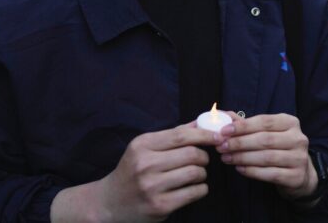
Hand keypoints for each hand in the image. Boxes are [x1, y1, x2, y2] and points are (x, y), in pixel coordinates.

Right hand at [53, 122, 222, 222]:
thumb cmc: (132, 170)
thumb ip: (173, 135)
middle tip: (202, 160)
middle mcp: (145, 164)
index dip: (204, 135)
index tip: (218, 136)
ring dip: (202, 173)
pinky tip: (194, 188)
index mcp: (142, 145)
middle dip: (204, 156)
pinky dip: (200, 189)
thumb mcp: (145, 148)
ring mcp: (152, 186)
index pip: (181, 135)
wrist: (110, 202)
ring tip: (196, 174)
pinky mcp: (160, 205)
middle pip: (192, 154)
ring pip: (195, 173)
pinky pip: (194, 193)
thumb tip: (202, 121)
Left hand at [217, 113, 316, 199]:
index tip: (223, 131)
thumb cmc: (278, 148)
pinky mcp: (296, 176)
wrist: (300, 174)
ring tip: (226, 158)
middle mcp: (298, 138)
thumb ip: (246, 124)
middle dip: (239, 143)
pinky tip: (239, 169)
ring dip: (242, 157)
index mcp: (290, 122)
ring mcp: (299, 158)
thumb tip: (222, 114)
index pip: (264, 121)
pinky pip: (270, 174)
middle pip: (264, 139)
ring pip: (266, 157)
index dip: (243, 126)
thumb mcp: (266, 132)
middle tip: (221, 146)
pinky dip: (252, 171)